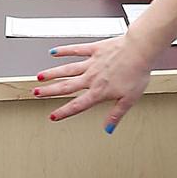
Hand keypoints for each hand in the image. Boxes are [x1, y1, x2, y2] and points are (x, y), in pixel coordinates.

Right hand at [35, 35, 155, 131]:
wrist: (140, 50)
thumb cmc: (137, 72)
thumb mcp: (129, 99)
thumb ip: (116, 114)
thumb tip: (109, 128)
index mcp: (99, 92)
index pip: (77, 105)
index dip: (64, 112)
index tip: (52, 116)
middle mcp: (91, 77)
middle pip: (66, 86)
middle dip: (49, 91)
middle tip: (36, 93)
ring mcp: (91, 62)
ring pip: (67, 69)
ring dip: (52, 74)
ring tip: (39, 77)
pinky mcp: (94, 49)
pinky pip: (76, 50)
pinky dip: (64, 51)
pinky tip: (54, 52)